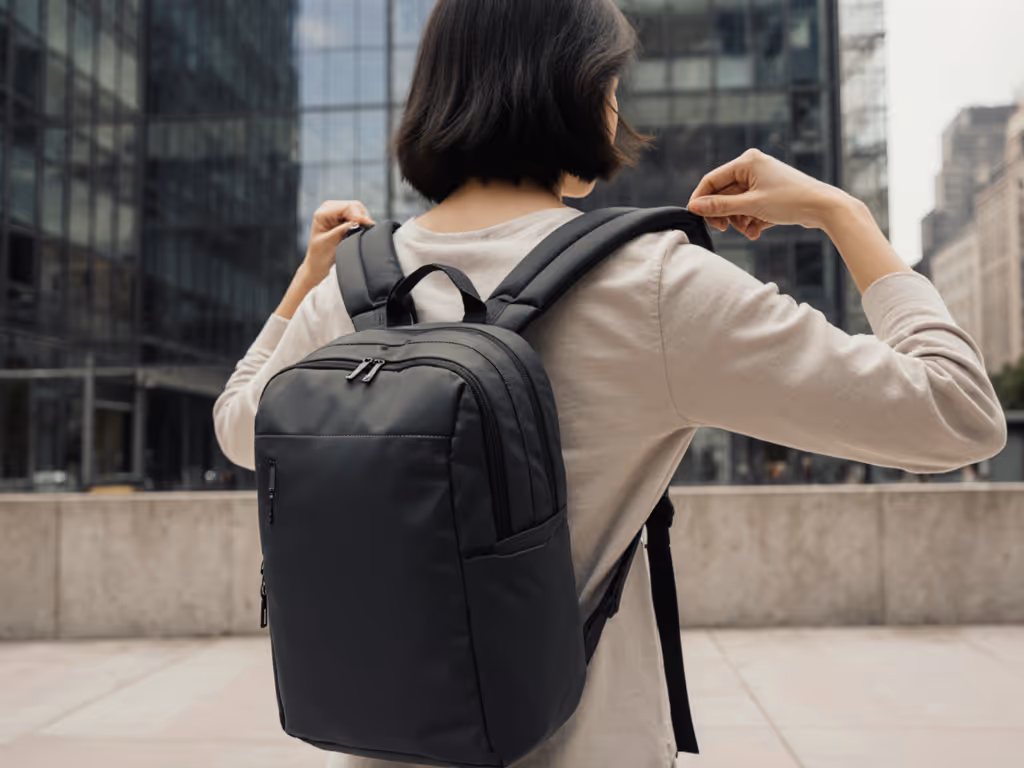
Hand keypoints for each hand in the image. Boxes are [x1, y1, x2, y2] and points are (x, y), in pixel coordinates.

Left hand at [304, 200, 375, 282]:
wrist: (319, 264)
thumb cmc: (319, 255)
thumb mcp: (329, 242)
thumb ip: (341, 230)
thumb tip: (356, 222)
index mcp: (322, 213)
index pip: (345, 207)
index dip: (358, 215)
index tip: (367, 224)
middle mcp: (329, 210)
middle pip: (353, 206)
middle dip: (362, 216)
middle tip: (369, 227)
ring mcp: (337, 214)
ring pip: (358, 210)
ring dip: (363, 219)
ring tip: (366, 229)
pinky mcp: (343, 219)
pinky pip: (357, 216)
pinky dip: (362, 222)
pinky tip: (363, 228)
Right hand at [687, 149, 851, 239]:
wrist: (824, 207)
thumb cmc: (790, 200)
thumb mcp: (751, 205)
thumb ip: (720, 207)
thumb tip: (694, 206)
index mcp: (746, 162)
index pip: (712, 180)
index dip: (701, 200)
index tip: (697, 217)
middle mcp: (752, 167)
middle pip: (724, 194)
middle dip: (726, 215)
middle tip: (725, 229)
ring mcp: (761, 180)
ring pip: (736, 204)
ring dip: (739, 221)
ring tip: (749, 231)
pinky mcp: (769, 193)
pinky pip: (749, 207)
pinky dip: (750, 220)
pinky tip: (757, 231)